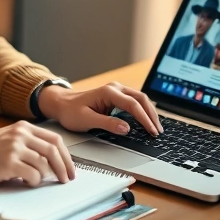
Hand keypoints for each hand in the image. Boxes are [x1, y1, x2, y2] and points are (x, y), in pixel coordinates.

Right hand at [0, 121, 74, 186]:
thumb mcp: (8, 140)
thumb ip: (28, 145)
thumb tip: (52, 162)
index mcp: (23, 127)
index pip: (55, 139)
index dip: (66, 156)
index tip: (70, 169)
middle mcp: (20, 134)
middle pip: (53, 150)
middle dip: (64, 167)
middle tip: (66, 180)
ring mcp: (14, 147)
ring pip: (44, 164)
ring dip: (44, 177)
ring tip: (35, 181)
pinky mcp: (8, 162)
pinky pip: (32, 175)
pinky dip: (33, 182)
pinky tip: (25, 182)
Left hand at [38, 81, 162, 136]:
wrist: (61, 104)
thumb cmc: (71, 112)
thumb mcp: (86, 120)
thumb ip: (107, 123)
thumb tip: (126, 128)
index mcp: (108, 92)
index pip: (133, 105)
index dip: (144, 119)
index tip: (151, 131)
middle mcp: (115, 88)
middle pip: (141, 99)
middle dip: (151, 115)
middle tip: (157, 131)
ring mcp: (117, 91)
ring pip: (140, 99)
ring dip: (149, 112)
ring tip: (155, 128)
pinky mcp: (116, 96)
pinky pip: (134, 102)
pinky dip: (143, 111)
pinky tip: (147, 121)